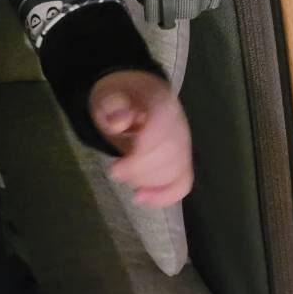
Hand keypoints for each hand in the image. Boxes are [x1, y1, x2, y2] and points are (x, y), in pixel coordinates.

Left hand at [88, 69, 192, 206]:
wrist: (134, 98)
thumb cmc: (120, 98)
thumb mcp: (108, 95)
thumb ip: (111, 106)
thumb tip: (118, 123)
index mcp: (161, 100)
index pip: (163, 123)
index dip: (144, 147)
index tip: (118, 165)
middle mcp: (178, 122)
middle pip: (171, 152)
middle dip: (140, 169)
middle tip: (115, 172)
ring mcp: (184, 144)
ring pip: (178, 170)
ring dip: (148, 182)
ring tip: (125, 177)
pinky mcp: (183, 162)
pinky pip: (183, 183)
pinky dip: (165, 196)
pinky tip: (142, 198)